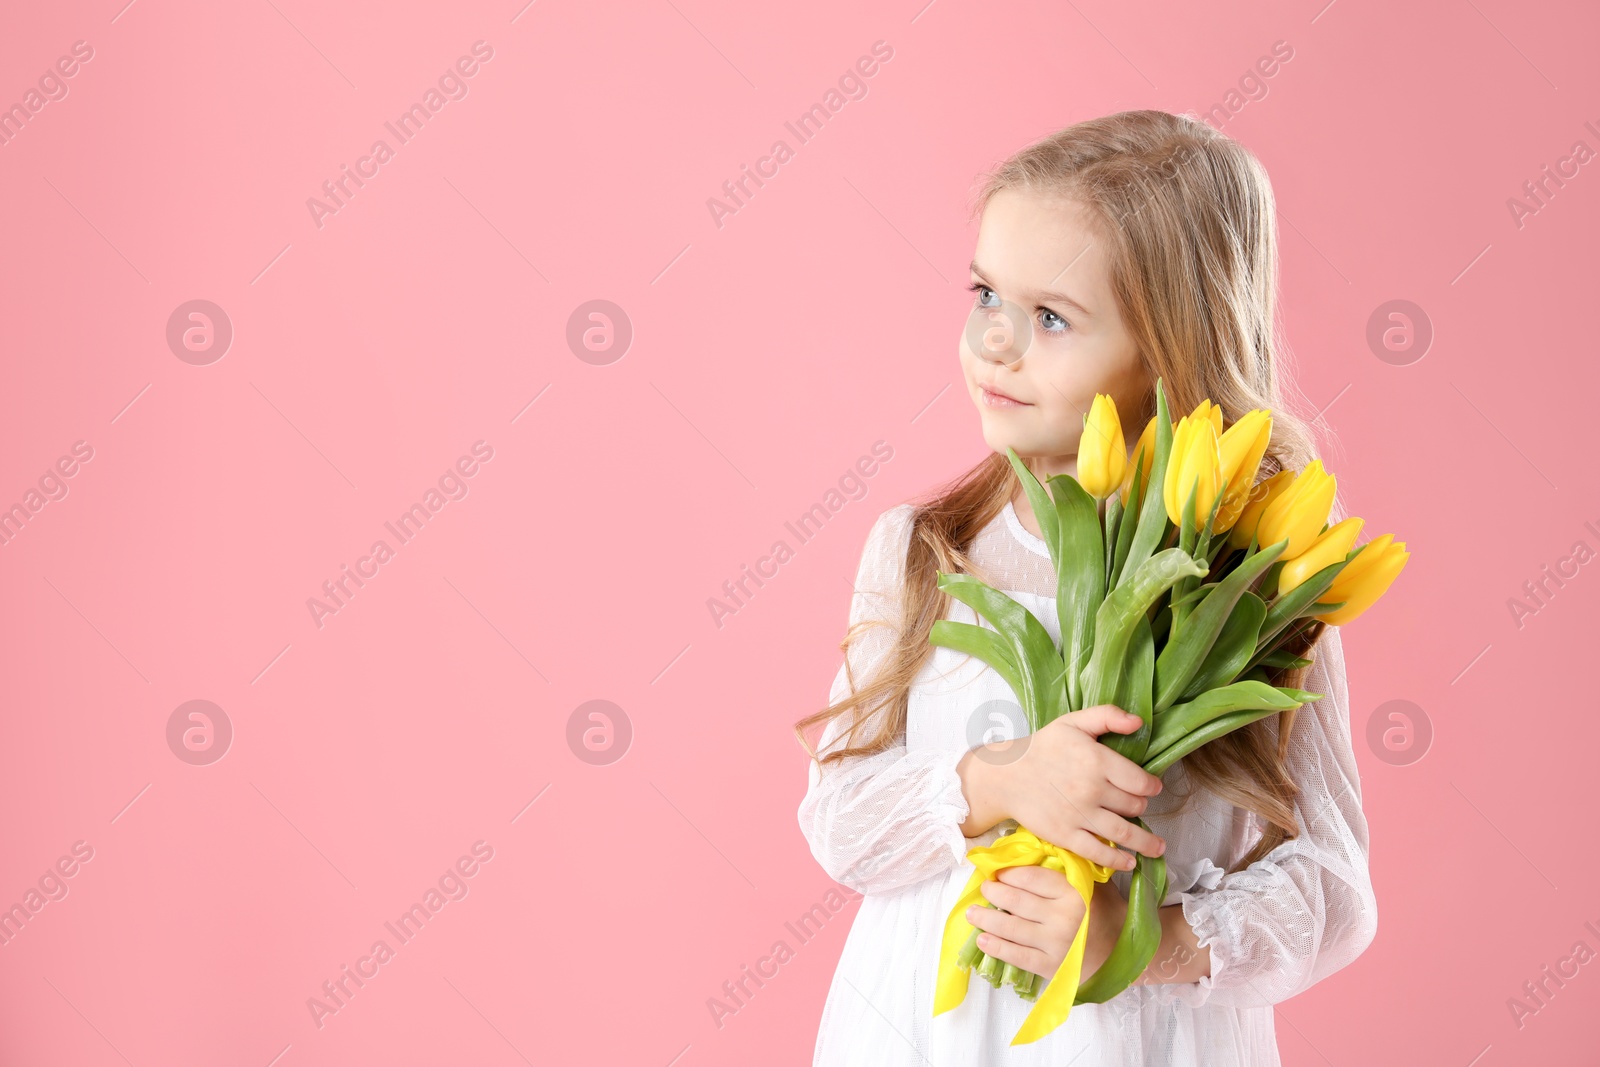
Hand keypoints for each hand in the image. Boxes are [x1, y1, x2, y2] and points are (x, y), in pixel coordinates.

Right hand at [957, 704, 1166, 870]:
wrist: (1006, 775)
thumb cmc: (1043, 747)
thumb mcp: (1073, 722)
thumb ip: (1107, 716)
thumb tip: (1139, 723)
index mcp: (1097, 760)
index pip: (1140, 781)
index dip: (1151, 786)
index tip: (1152, 788)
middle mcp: (1092, 790)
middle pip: (1134, 806)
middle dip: (1141, 807)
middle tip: (1138, 807)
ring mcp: (1079, 815)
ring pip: (1124, 833)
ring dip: (1146, 843)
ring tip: (1157, 848)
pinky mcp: (1065, 835)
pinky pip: (1099, 852)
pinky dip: (1118, 860)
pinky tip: (1129, 862)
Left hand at [966, 865, 1124, 979]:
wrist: (1123, 952)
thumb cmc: (1105, 911)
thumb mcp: (1093, 883)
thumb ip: (1069, 867)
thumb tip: (1034, 847)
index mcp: (1073, 892)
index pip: (1032, 878)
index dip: (1010, 874)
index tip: (998, 873)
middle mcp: (1063, 917)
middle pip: (1017, 901)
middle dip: (994, 893)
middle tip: (984, 888)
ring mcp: (1056, 944)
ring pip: (1012, 928)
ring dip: (987, 919)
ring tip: (973, 913)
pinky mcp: (1052, 967)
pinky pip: (1018, 956)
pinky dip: (997, 948)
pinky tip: (982, 940)